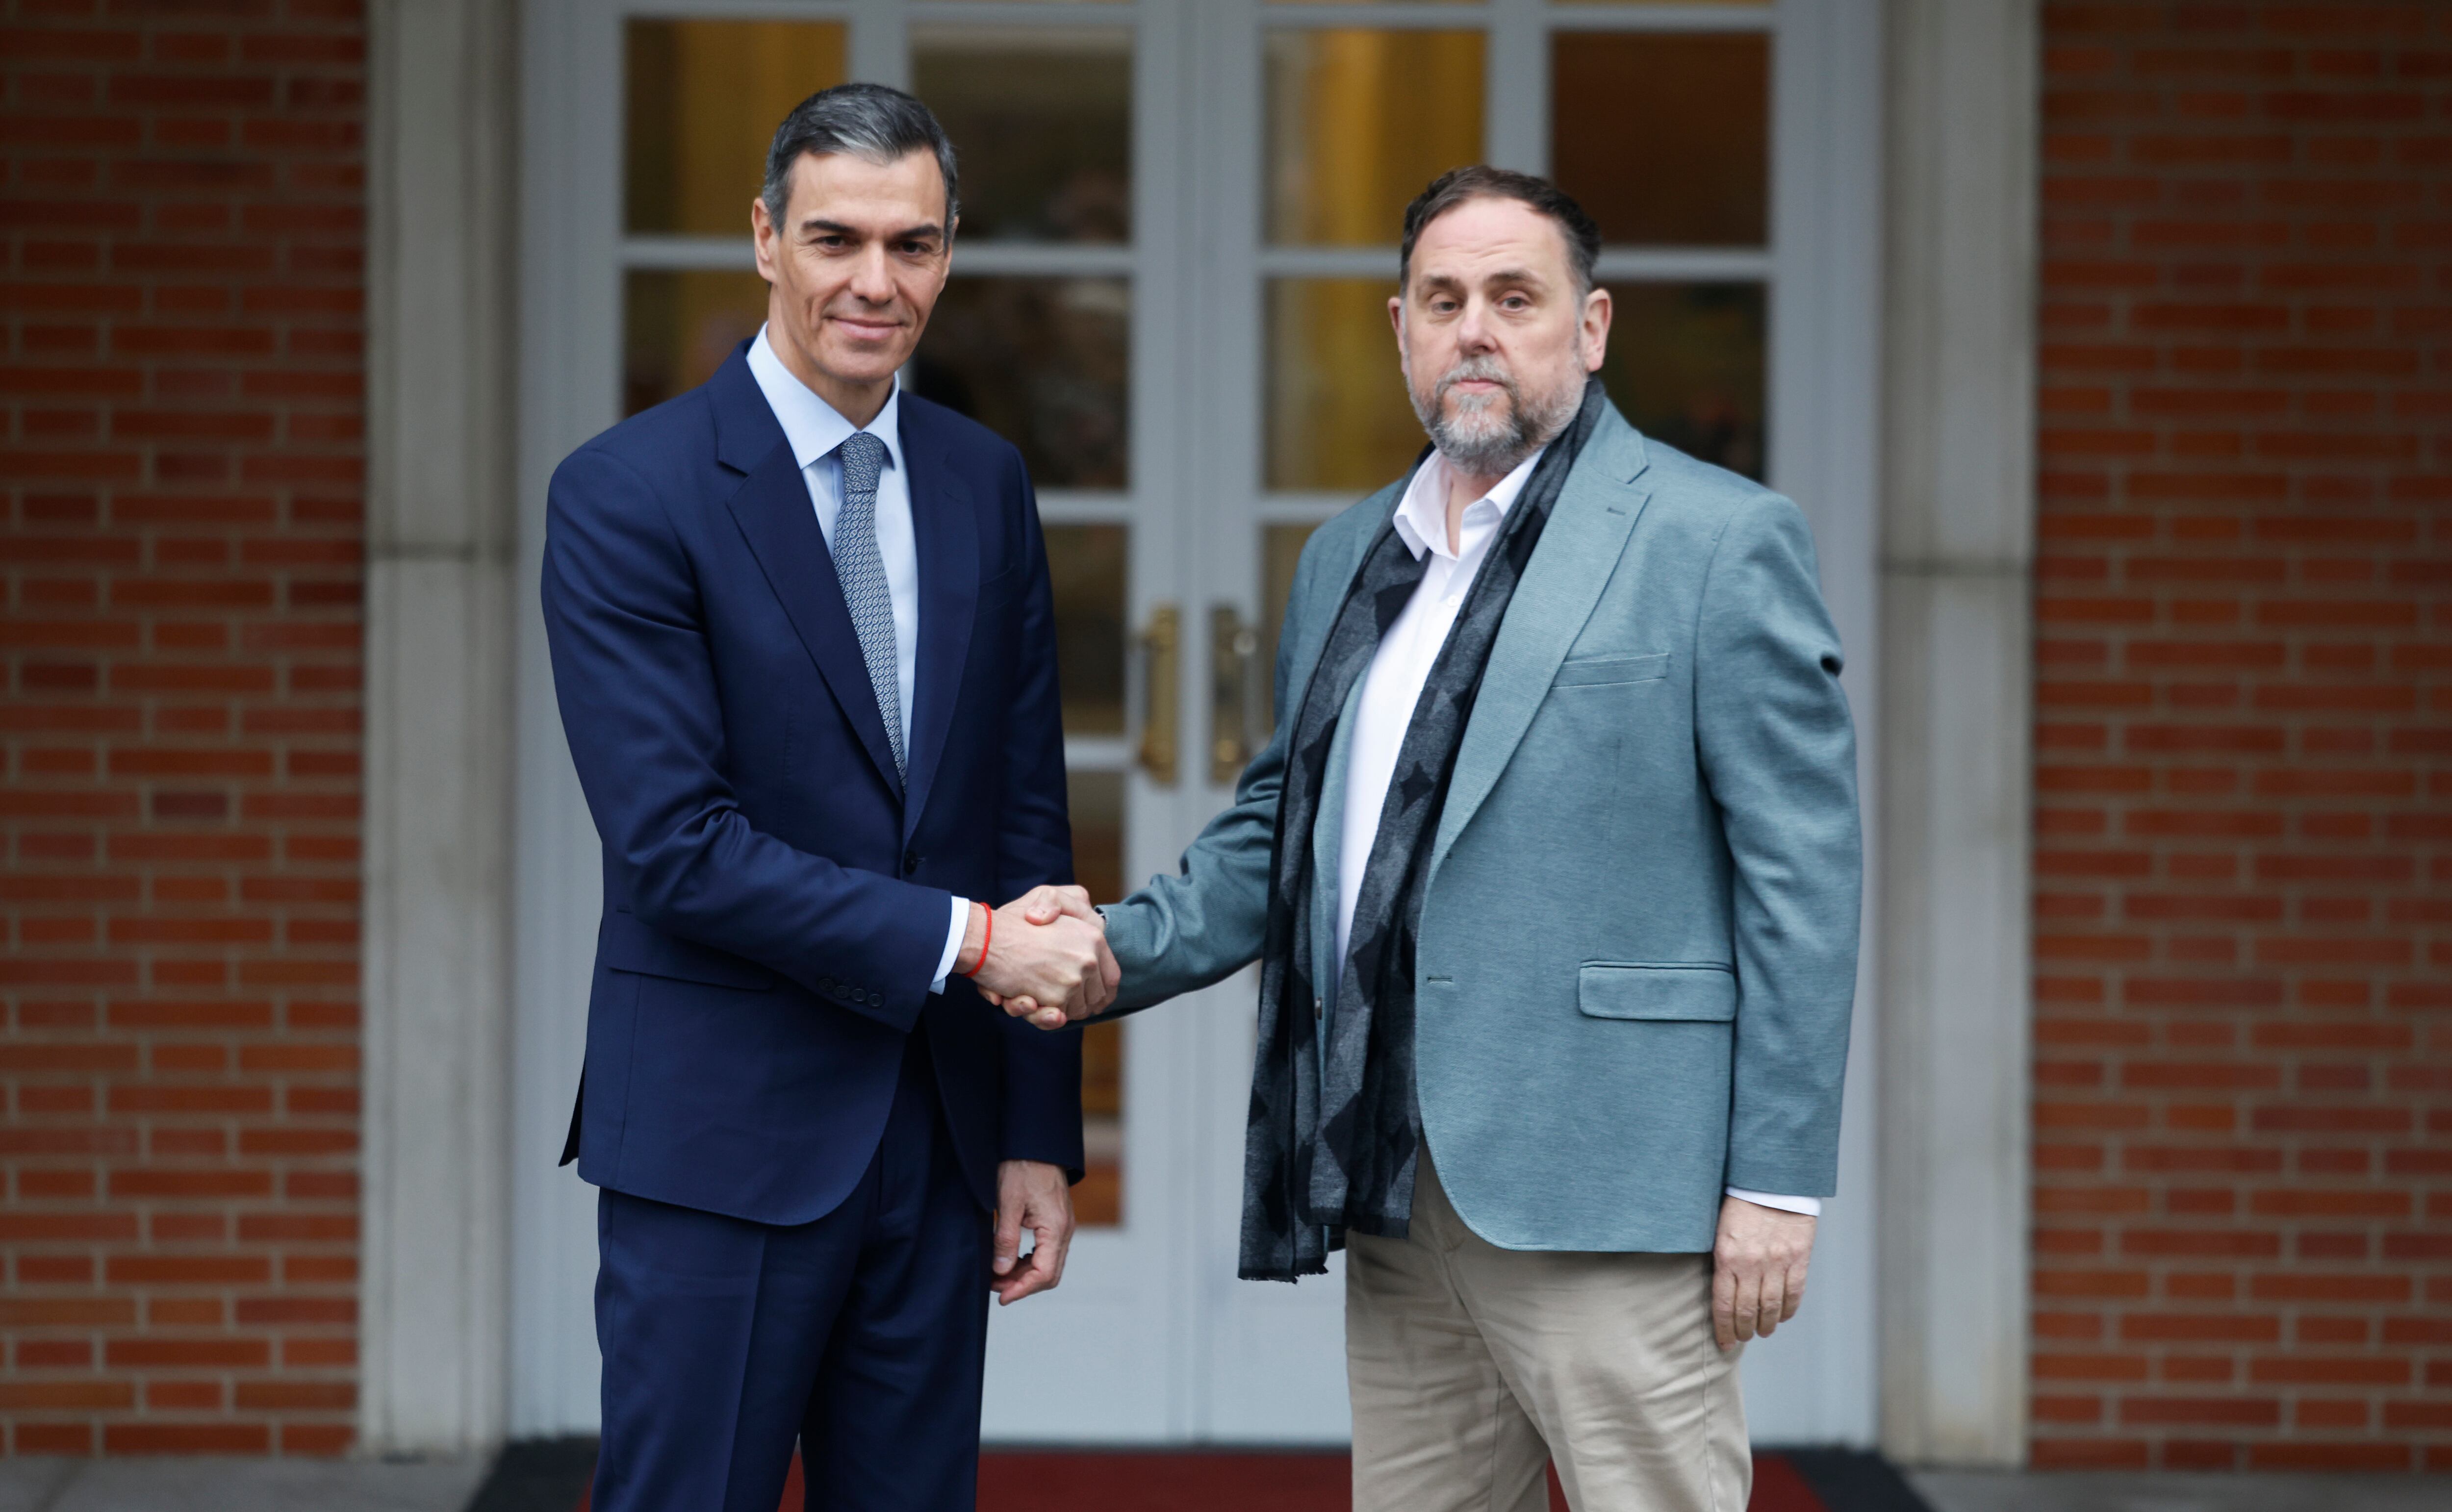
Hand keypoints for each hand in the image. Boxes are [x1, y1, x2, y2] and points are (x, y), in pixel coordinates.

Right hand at [964, 895, 1115, 1019]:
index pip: (1111, 977)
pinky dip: (1042, 1016)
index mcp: (1093, 936)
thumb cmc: (1012, 921)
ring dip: (1056, 1011)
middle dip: (1078, 1005)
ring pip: (1075, 1011)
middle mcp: (1088, 959)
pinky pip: (1055, 1018)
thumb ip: (1074, 911)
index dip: (1101, 992)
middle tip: (1057, 1001)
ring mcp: (1074, 980)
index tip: (1091, 1000)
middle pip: (1095, 998)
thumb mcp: (1049, 901)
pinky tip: (1026, 1002)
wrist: (984, 938)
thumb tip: (1088, 946)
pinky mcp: (1056, 998)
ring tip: (1034, 998)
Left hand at [991, 1159, 1072, 1304]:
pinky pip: (1048, 1251)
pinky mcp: (1057, 1222)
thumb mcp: (1008, 1203)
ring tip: (998, 1274)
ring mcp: (1063, 1226)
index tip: (1001, 1297)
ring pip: (1049, 1264)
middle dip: (1023, 1285)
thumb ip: (1006, 1239)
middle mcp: (1065, 1230)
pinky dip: (1030, 1261)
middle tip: (995, 1287)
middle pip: (1050, 1274)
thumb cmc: (1023, 1167)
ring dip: (1025, 1274)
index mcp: (1056, 1228)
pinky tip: (1012, 1259)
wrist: (1036, 1144)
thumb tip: (1002, 1271)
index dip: (1022, 1290)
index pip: (1044, 1273)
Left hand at [1711, 1196, 1814, 1348]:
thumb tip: (1721, 1290)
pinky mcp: (1798, 1258)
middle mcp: (1752, 1264)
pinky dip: (1788, 1309)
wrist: (1772, 1181)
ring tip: (1762, 1331)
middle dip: (1744, 1331)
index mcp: (1727, 1257)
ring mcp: (1777, 1262)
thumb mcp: (1719, 1229)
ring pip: (1771, 1307)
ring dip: (1766, 1325)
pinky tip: (1781, 1316)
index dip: (1724, 1328)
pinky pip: (1794, 1293)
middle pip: (1747, 1311)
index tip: (1724, 1343)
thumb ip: (1722, 1260)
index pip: (1723, 1304)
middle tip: (1742, 1339)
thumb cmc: (1740, 1203)